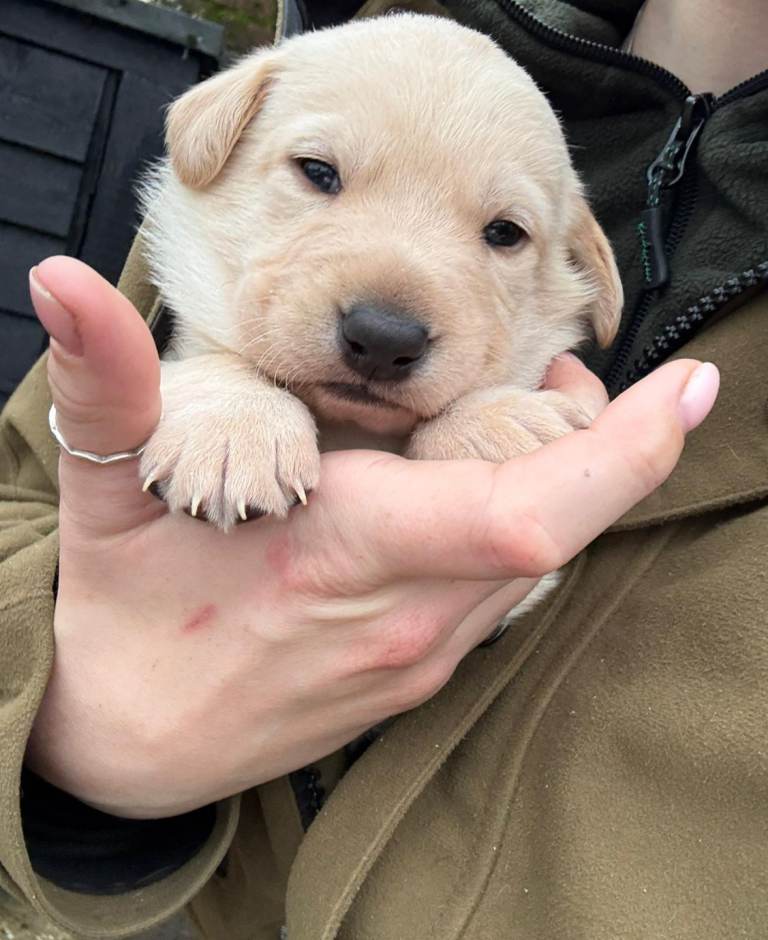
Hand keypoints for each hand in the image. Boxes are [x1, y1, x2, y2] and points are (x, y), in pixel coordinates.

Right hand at [25, 257, 718, 818]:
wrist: (131, 740)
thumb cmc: (127, 615)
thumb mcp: (109, 493)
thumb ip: (108, 386)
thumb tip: (62, 283)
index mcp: (346, 556)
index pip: (526, 514)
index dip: (621, 452)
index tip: (687, 388)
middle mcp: (406, 618)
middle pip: (563, 530)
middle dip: (604, 444)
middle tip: (572, 369)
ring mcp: (420, 655)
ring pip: (543, 564)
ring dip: (565, 483)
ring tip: (535, 408)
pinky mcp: (417, 673)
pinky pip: (507, 595)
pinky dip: (527, 531)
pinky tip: (485, 484)